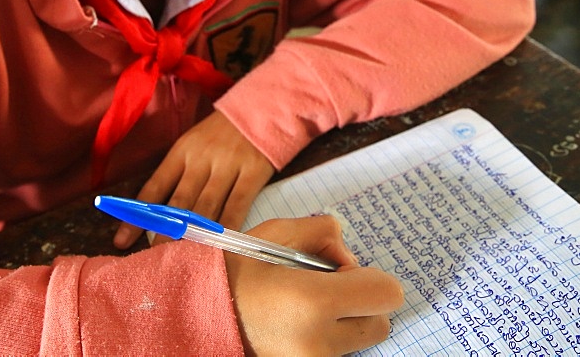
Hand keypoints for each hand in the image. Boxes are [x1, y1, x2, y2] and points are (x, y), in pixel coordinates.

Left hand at [113, 111, 274, 248]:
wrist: (261, 110)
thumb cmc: (222, 132)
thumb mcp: (194, 143)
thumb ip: (180, 173)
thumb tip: (158, 211)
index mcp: (181, 151)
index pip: (154, 187)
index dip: (136, 216)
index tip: (121, 240)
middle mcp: (201, 159)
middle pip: (178, 202)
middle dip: (164, 232)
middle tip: (152, 257)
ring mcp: (227, 166)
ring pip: (206, 207)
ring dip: (193, 235)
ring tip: (181, 258)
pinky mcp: (252, 173)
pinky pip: (237, 205)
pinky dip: (227, 227)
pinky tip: (220, 244)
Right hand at [227, 215, 404, 355]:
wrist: (192, 313)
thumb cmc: (234, 270)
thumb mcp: (278, 233)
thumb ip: (325, 233)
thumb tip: (349, 257)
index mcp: (314, 302)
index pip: (387, 294)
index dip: (370, 277)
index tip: (341, 272)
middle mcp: (318, 342)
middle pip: (380, 323)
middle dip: (362, 301)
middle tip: (326, 288)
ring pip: (359, 341)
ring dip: (345, 321)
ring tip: (305, 306)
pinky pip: (335, 352)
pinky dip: (327, 336)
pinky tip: (297, 323)